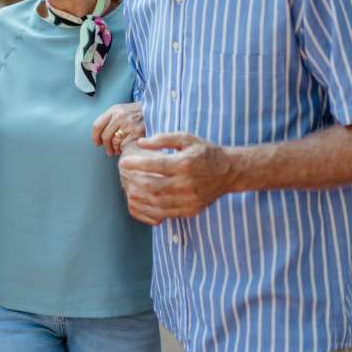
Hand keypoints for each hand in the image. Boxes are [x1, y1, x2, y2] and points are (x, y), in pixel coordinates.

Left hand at [91, 102, 144, 155]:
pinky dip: (123, 149)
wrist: (156, 111)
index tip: (97, 143)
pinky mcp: (137, 133)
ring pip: (114, 142)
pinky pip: (124, 145)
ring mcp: (128, 124)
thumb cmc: (138, 112)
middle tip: (108, 150)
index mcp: (114, 110)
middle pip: (105, 136)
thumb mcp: (122, 110)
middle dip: (106, 146)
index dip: (95, 137)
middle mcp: (120, 116)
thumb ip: (111, 119)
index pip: (97, 125)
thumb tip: (99, 135)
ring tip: (117, 150)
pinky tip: (126, 148)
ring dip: (114, 149)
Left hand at [117, 133, 235, 225]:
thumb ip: (163, 139)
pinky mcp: (190, 210)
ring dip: (138, 197)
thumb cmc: (204, 152)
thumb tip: (141, 143)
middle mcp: (188, 184)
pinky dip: (148, 209)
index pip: (156, 165)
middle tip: (123, 176)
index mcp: (186, 163)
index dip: (136, 164)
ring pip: (156, 202)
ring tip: (127, 188)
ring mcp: (190, 199)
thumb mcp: (186, 138)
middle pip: (153, 186)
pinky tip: (140, 201)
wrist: (229, 172)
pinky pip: (165, 213)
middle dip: (134, 181)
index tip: (123, 162)